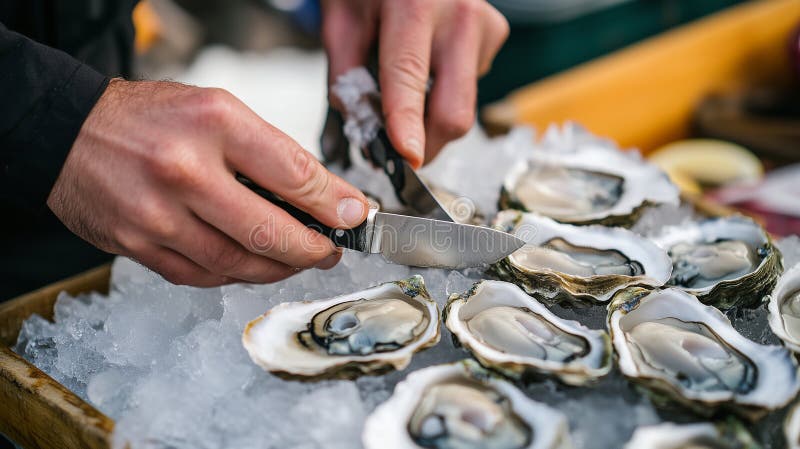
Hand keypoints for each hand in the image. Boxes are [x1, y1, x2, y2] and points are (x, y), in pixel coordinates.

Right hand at [48, 79, 368, 286]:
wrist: (70, 132)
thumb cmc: (152, 119)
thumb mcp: (218, 110)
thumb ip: (271, 152)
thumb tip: (325, 196)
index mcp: (214, 124)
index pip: (293, 173)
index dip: (333, 203)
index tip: (354, 216)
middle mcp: (184, 171)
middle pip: (269, 232)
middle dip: (313, 249)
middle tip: (331, 250)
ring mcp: (157, 215)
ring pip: (237, 265)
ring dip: (278, 268)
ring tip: (298, 259)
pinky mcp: (137, 246)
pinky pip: (202, 277)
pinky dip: (236, 275)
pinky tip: (252, 264)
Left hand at [321, 0, 508, 166]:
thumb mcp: (342, 17)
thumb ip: (345, 76)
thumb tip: (359, 129)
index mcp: (413, 6)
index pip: (409, 78)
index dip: (408, 125)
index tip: (408, 158)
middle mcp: (458, 16)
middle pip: (454, 111)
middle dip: (427, 143)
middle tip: (401, 149)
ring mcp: (483, 25)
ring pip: (465, 105)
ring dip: (433, 116)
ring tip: (408, 87)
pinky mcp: (495, 33)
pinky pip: (472, 84)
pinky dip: (447, 88)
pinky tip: (430, 61)